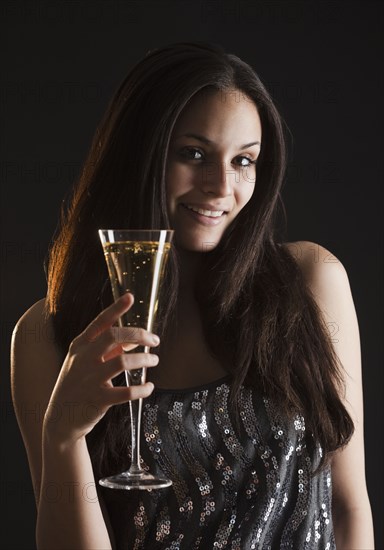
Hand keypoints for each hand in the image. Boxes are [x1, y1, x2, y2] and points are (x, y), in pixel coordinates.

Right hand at [43, 293, 158, 445]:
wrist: (60, 418)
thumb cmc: (78, 384)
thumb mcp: (86, 361)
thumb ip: (109, 349)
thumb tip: (135, 340)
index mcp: (80, 346)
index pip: (99, 322)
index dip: (115, 309)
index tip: (130, 297)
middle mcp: (83, 359)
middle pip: (113, 336)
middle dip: (138, 334)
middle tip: (154, 340)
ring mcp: (90, 379)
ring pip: (122, 362)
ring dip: (144, 360)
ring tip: (154, 361)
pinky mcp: (98, 399)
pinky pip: (126, 393)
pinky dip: (141, 389)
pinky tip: (149, 387)